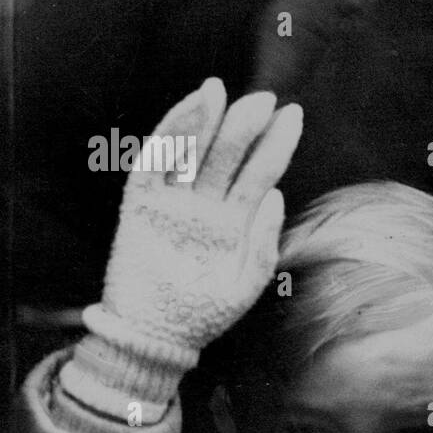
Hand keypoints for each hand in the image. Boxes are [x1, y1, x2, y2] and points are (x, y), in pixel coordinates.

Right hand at [87, 78, 300, 364]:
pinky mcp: (140, 207)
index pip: (259, 173)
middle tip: (266, 98)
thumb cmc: (204, 317)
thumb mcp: (246, 284)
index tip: (293, 114)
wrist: (156, 341)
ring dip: (205, 121)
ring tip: (221, 92)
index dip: (275, 144)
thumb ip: (263, 242)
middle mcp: (205, 206)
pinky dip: (167, 137)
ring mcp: (173, 204)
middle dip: (246, 125)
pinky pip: (153, 166)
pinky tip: (186, 115)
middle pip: (228, 155)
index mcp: (234, 221)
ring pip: (191, 152)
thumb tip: (276, 194)